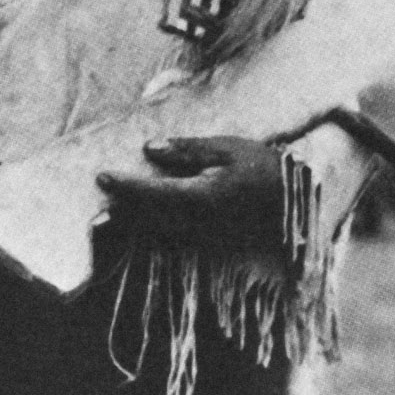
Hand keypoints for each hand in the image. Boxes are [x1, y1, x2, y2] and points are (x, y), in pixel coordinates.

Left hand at [98, 135, 285, 252]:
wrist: (300, 203)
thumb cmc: (266, 168)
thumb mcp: (230, 149)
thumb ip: (188, 150)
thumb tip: (150, 149)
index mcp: (203, 196)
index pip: (154, 192)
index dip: (126, 186)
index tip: (103, 176)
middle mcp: (201, 223)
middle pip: (150, 221)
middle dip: (121, 218)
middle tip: (93, 217)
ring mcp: (208, 239)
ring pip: (161, 236)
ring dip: (133, 231)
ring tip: (106, 225)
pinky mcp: (214, 246)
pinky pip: (177, 244)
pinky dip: (154, 238)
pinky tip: (139, 234)